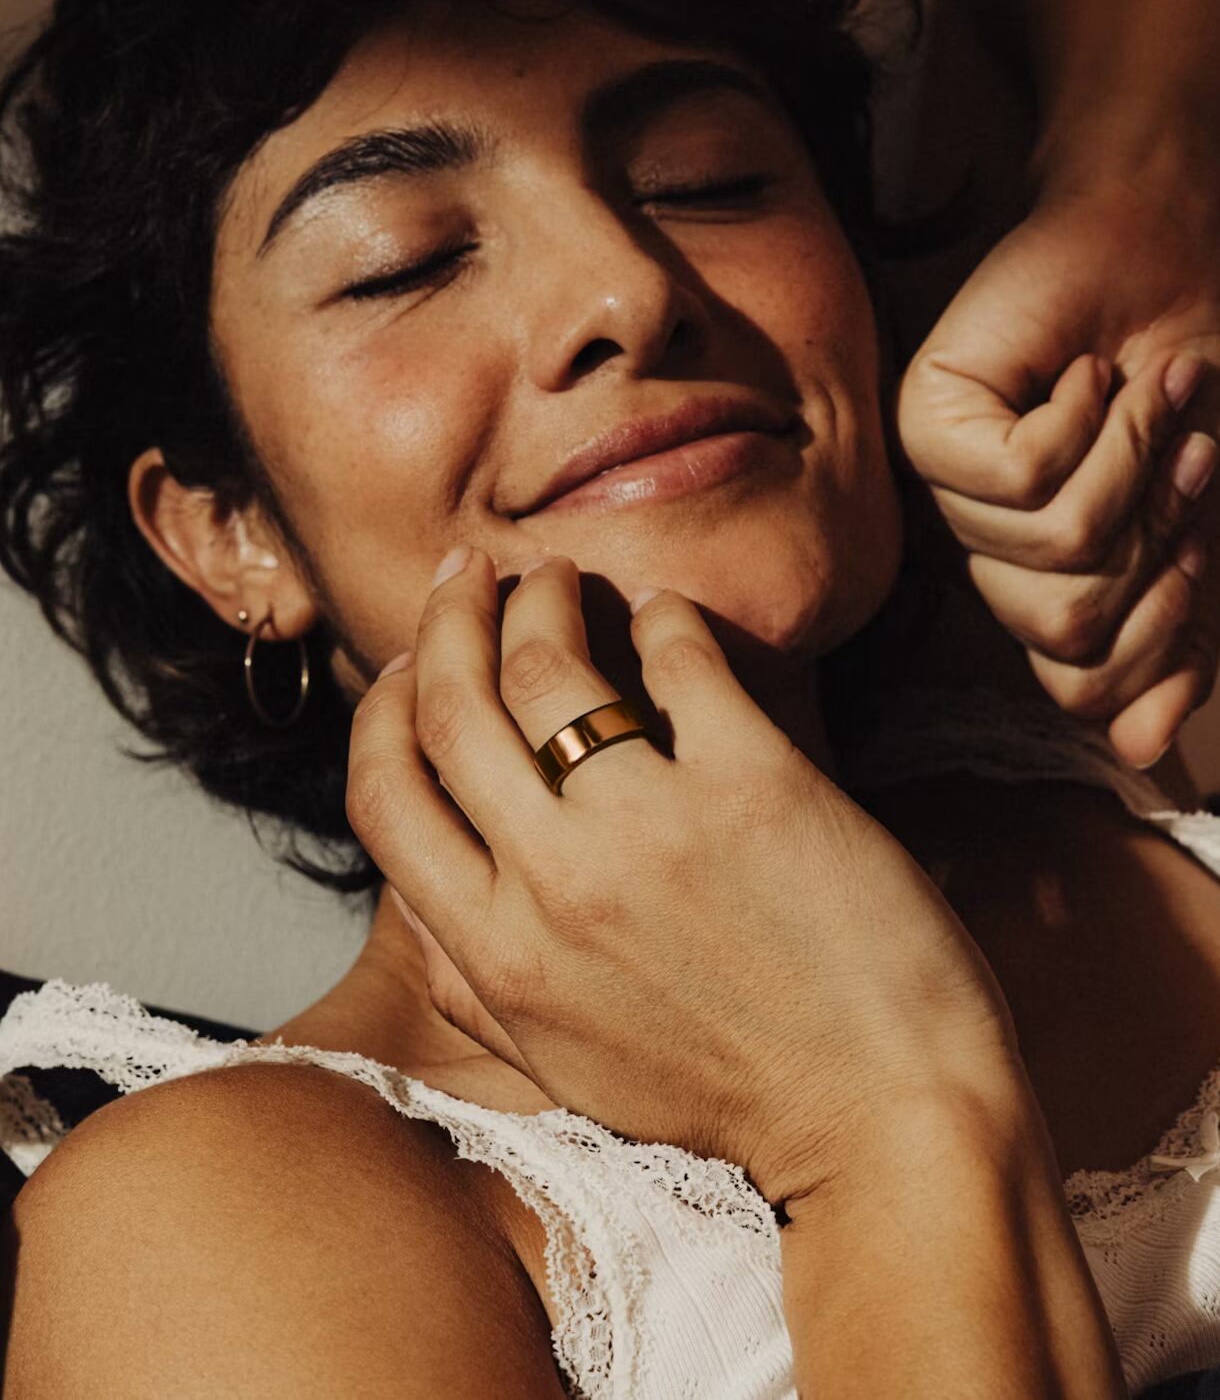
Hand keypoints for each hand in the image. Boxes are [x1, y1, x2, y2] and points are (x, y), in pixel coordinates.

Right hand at [346, 549, 1019, 1206]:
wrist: (889, 1124)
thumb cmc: (730, 1099)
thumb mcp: (565, 1065)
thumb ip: (471, 987)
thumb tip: (407, 901)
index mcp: (498, 956)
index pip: (384, 797)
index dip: (381, 709)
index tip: (410, 661)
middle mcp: (554, 884)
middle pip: (454, 706)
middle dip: (448, 618)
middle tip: (470, 573)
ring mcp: (652, 829)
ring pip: (547, 667)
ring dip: (541, 599)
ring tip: (557, 578)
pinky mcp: (755, 785)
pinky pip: (679, 659)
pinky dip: (662, 616)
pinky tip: (663, 611)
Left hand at [898, 174, 1219, 768]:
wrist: (1163, 246)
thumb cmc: (1181, 372)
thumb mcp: (1197, 522)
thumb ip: (1173, 636)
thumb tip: (1139, 757)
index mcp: (1035, 582)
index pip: (1081, 683)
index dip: (1163, 627)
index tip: (1196, 536)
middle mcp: (980, 550)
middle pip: (1071, 627)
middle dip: (1157, 537)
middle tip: (1178, 451)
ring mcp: (945, 491)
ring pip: (1054, 550)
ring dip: (1134, 465)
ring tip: (1138, 397)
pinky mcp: (926, 425)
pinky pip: (1021, 478)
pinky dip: (1090, 421)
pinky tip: (1083, 374)